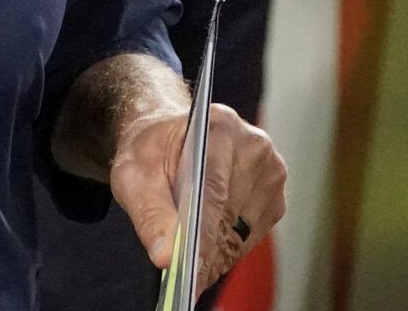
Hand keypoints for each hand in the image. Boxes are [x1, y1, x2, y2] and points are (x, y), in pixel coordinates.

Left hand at [111, 102, 287, 294]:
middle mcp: (253, 145)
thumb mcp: (133, 175)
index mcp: (219, 126)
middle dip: (207, 251)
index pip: (214, 188)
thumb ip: (149, 213)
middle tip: (186, 280)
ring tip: (192, 274)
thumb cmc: (151, 153)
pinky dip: (228, 251)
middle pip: (231, 212)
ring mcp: (270, 172)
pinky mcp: (273, 197)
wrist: (168, 141)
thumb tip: (166, 256)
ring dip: (218, 255)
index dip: (203, 232)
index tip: (190, 266)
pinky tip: (207, 260)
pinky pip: (251, 235)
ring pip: (244, 229)